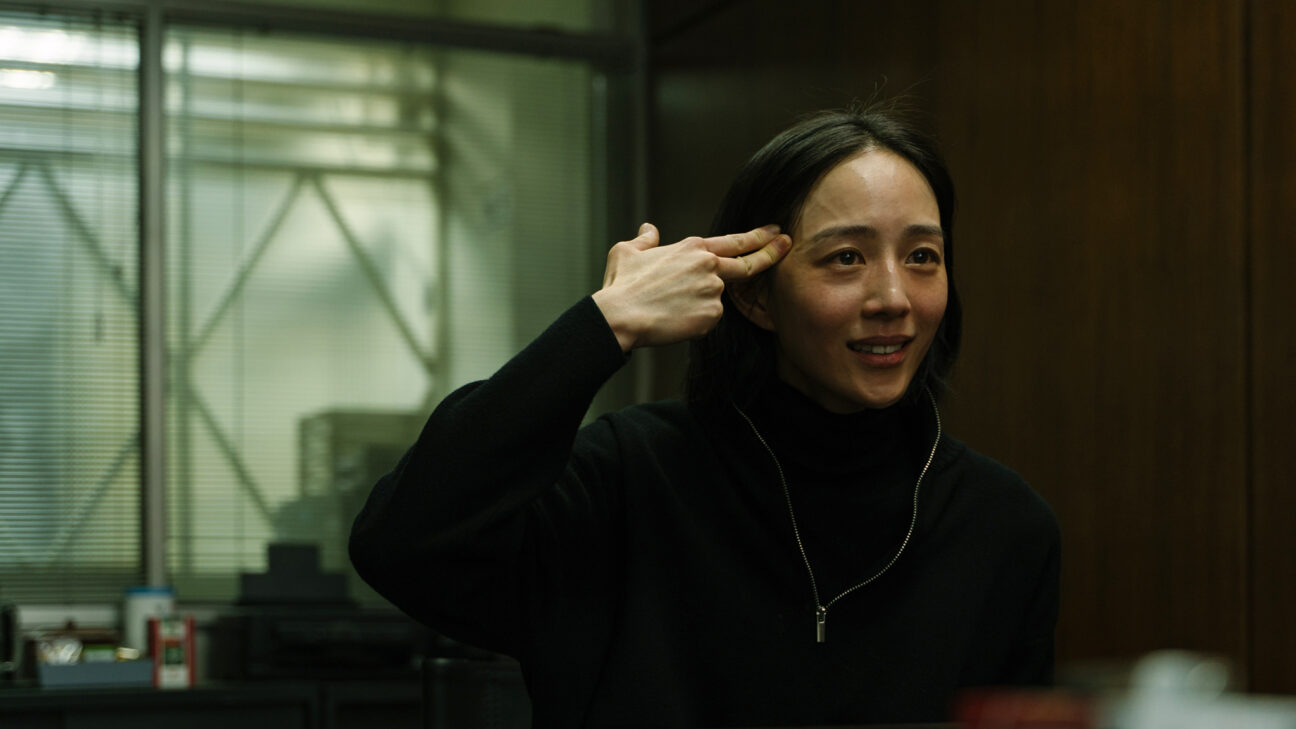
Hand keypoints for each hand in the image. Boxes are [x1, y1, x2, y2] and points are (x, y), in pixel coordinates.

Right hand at [592, 222, 789, 351]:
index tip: (774, 231)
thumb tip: (649, 229)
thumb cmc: (622, 285)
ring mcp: (713, 291)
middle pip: (748, 263)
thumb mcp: (626, 251)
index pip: (734, 241)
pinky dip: (695, 322)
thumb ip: (644, 239)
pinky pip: (709, 320)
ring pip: (716, 300)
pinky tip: (674, 320)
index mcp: (693, 248)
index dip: (758, 236)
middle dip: (771, 252)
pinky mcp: (711, 316)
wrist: (621, 315)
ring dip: (700, 304)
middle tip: (787, 244)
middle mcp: (709, 266)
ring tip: (669, 307)